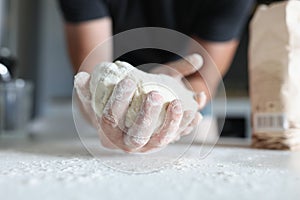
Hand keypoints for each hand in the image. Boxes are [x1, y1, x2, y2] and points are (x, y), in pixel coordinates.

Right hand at [74, 54, 205, 152]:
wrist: (120, 123)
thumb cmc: (108, 108)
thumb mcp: (98, 97)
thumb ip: (88, 87)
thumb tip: (80, 76)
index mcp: (109, 133)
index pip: (111, 119)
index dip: (117, 101)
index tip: (126, 81)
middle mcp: (128, 144)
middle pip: (137, 135)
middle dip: (146, 116)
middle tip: (155, 95)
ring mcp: (147, 145)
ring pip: (161, 139)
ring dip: (173, 123)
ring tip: (180, 104)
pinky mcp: (161, 141)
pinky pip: (176, 136)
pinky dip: (187, 126)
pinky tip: (197, 114)